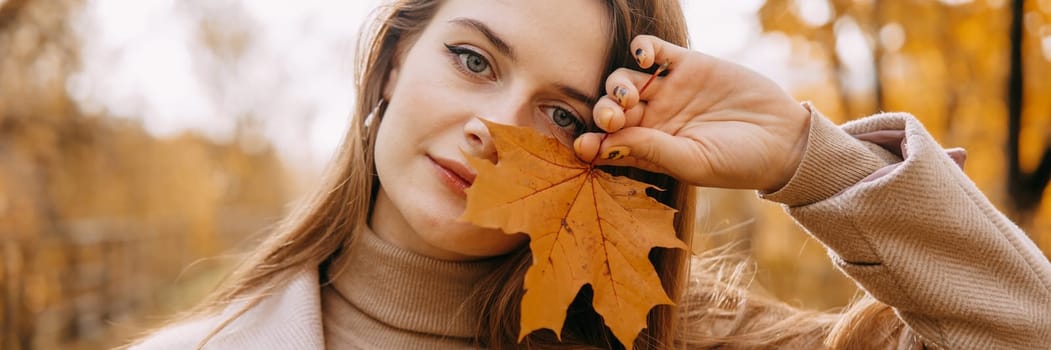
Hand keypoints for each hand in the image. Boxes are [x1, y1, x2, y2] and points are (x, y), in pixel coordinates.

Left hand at [573, 35, 811, 191]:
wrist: (784, 139)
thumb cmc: (738, 163)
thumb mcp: (691, 162)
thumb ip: (650, 150)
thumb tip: (604, 143)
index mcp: (649, 148)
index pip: (608, 142)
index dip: (591, 141)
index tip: (585, 145)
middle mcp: (653, 119)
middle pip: (611, 109)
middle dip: (603, 112)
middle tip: (612, 118)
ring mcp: (668, 90)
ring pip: (625, 80)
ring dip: (617, 86)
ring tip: (629, 97)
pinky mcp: (687, 64)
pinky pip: (653, 50)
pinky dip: (641, 49)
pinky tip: (642, 59)